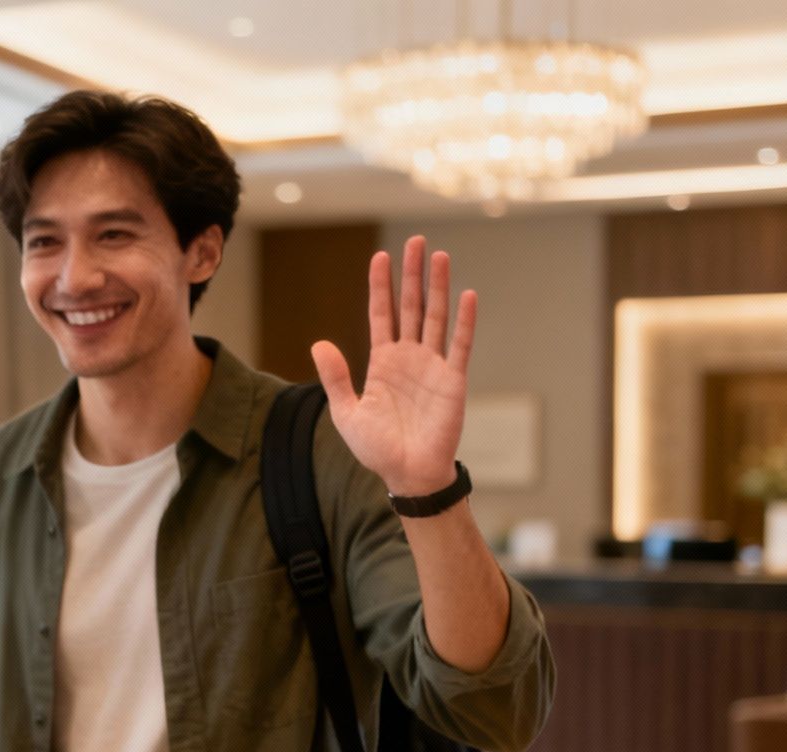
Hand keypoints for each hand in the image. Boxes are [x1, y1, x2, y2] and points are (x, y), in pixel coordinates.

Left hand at [311, 234, 476, 497]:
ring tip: (439, 255)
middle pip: (410, 306)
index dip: (381, 286)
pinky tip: (466, 295)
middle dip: (412, 275)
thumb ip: (336, 377)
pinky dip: (465, 321)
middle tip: (416, 242)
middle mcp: (409, 357)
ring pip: (435, 317)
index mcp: (382, 362)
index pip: (381, 315)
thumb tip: (319, 343)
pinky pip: (460, 345)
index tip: (380, 257)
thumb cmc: (377, 448)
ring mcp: (433, 366)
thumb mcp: (346, 412)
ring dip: (438, 287)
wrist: (407, 475)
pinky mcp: (453, 380)